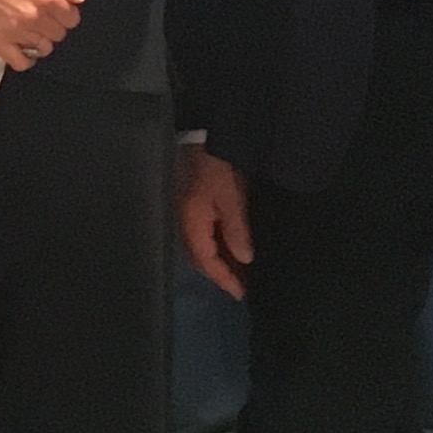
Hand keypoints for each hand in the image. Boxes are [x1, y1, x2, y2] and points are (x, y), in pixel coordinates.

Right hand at [0, 0, 83, 74]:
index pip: (71, 18)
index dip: (65, 14)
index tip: (54, 11)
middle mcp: (34, 16)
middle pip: (59, 34)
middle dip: (53, 27)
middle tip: (38, 19)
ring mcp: (15, 31)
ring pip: (43, 49)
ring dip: (40, 42)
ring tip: (28, 33)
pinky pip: (21, 63)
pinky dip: (25, 60)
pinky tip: (20, 49)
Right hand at [178, 143, 253, 298]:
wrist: (204, 138)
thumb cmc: (218, 170)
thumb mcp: (231, 199)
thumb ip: (237, 230)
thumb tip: (245, 259)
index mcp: (193, 224)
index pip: (207, 261)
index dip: (224, 279)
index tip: (242, 294)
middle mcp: (187, 223)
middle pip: (201, 258)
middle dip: (221, 274)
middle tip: (242, 288)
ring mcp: (189, 214)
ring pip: (203, 247)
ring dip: (220, 262)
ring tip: (241, 273)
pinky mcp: (196, 205)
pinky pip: (206, 235)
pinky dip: (219, 247)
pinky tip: (232, 248)